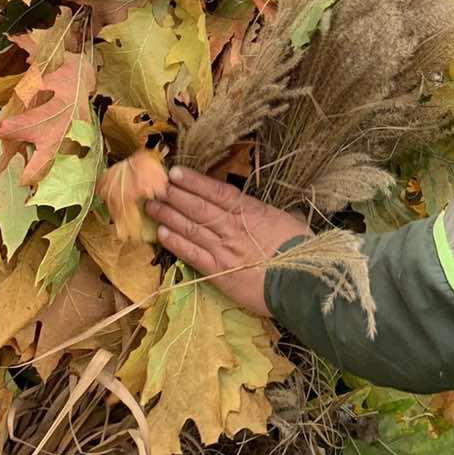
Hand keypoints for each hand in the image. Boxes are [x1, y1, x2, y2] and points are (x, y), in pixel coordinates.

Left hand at [146, 166, 309, 315]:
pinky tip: (162, 234)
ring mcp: (223, 250)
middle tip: (156, 186)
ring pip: (190, 228)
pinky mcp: (219, 272)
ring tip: (152, 206)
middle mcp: (233, 227)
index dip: (195, 181)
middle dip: (175, 195)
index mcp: (251, 211)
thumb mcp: (291, 222)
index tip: (176, 172)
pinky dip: (176, 243)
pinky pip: (192, 254)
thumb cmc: (301, 250)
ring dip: (169, 216)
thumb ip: (273, 215)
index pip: (217, 191)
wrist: (300, 282)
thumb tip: (271, 212)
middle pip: (198, 207)